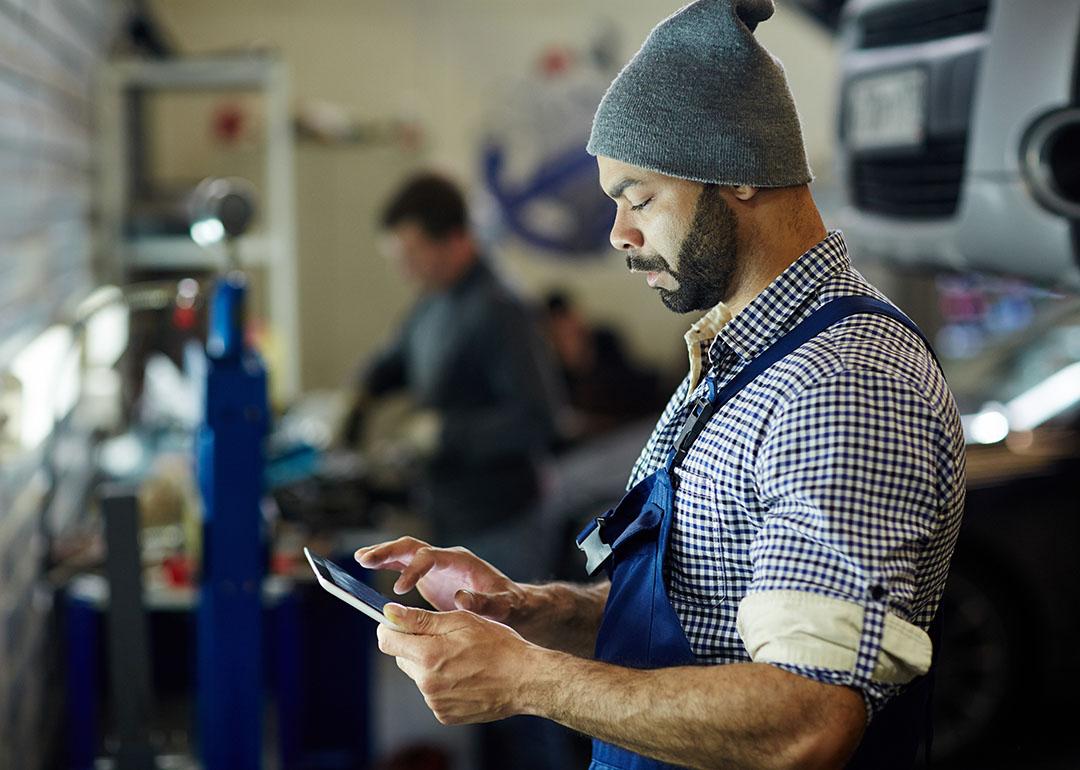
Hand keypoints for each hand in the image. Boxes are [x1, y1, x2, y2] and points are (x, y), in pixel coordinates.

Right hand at [355, 537, 528, 624]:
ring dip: (382, 555)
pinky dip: (385, 564)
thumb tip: (461, 598)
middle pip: (412, 547)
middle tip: (365, 560)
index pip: (431, 556)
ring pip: (404, 552)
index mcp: (460, 561)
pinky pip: (403, 565)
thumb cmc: (509, 604)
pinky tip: (366, 565)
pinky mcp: (428, 576)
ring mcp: (435, 565)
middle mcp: (445, 558)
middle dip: (389, 552)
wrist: (511, 603)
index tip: (399, 588)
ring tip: (360, 559)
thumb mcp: (503, 605)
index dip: (413, 569)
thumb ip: (486, 603)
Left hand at [376, 603, 538, 723]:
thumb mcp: (461, 621)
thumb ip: (421, 619)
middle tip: (445, 638)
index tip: (399, 623)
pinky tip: (465, 676)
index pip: (386, 640)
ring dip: (431, 665)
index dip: (390, 628)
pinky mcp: (444, 715)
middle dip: (415, 646)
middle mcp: (427, 682)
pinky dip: (442, 684)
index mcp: (428, 655)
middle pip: (402, 658)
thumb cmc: (498, 644)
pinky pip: (432, 694)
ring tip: (462, 659)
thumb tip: (389, 613)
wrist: (525, 680)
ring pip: (419, 676)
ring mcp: (435, 702)